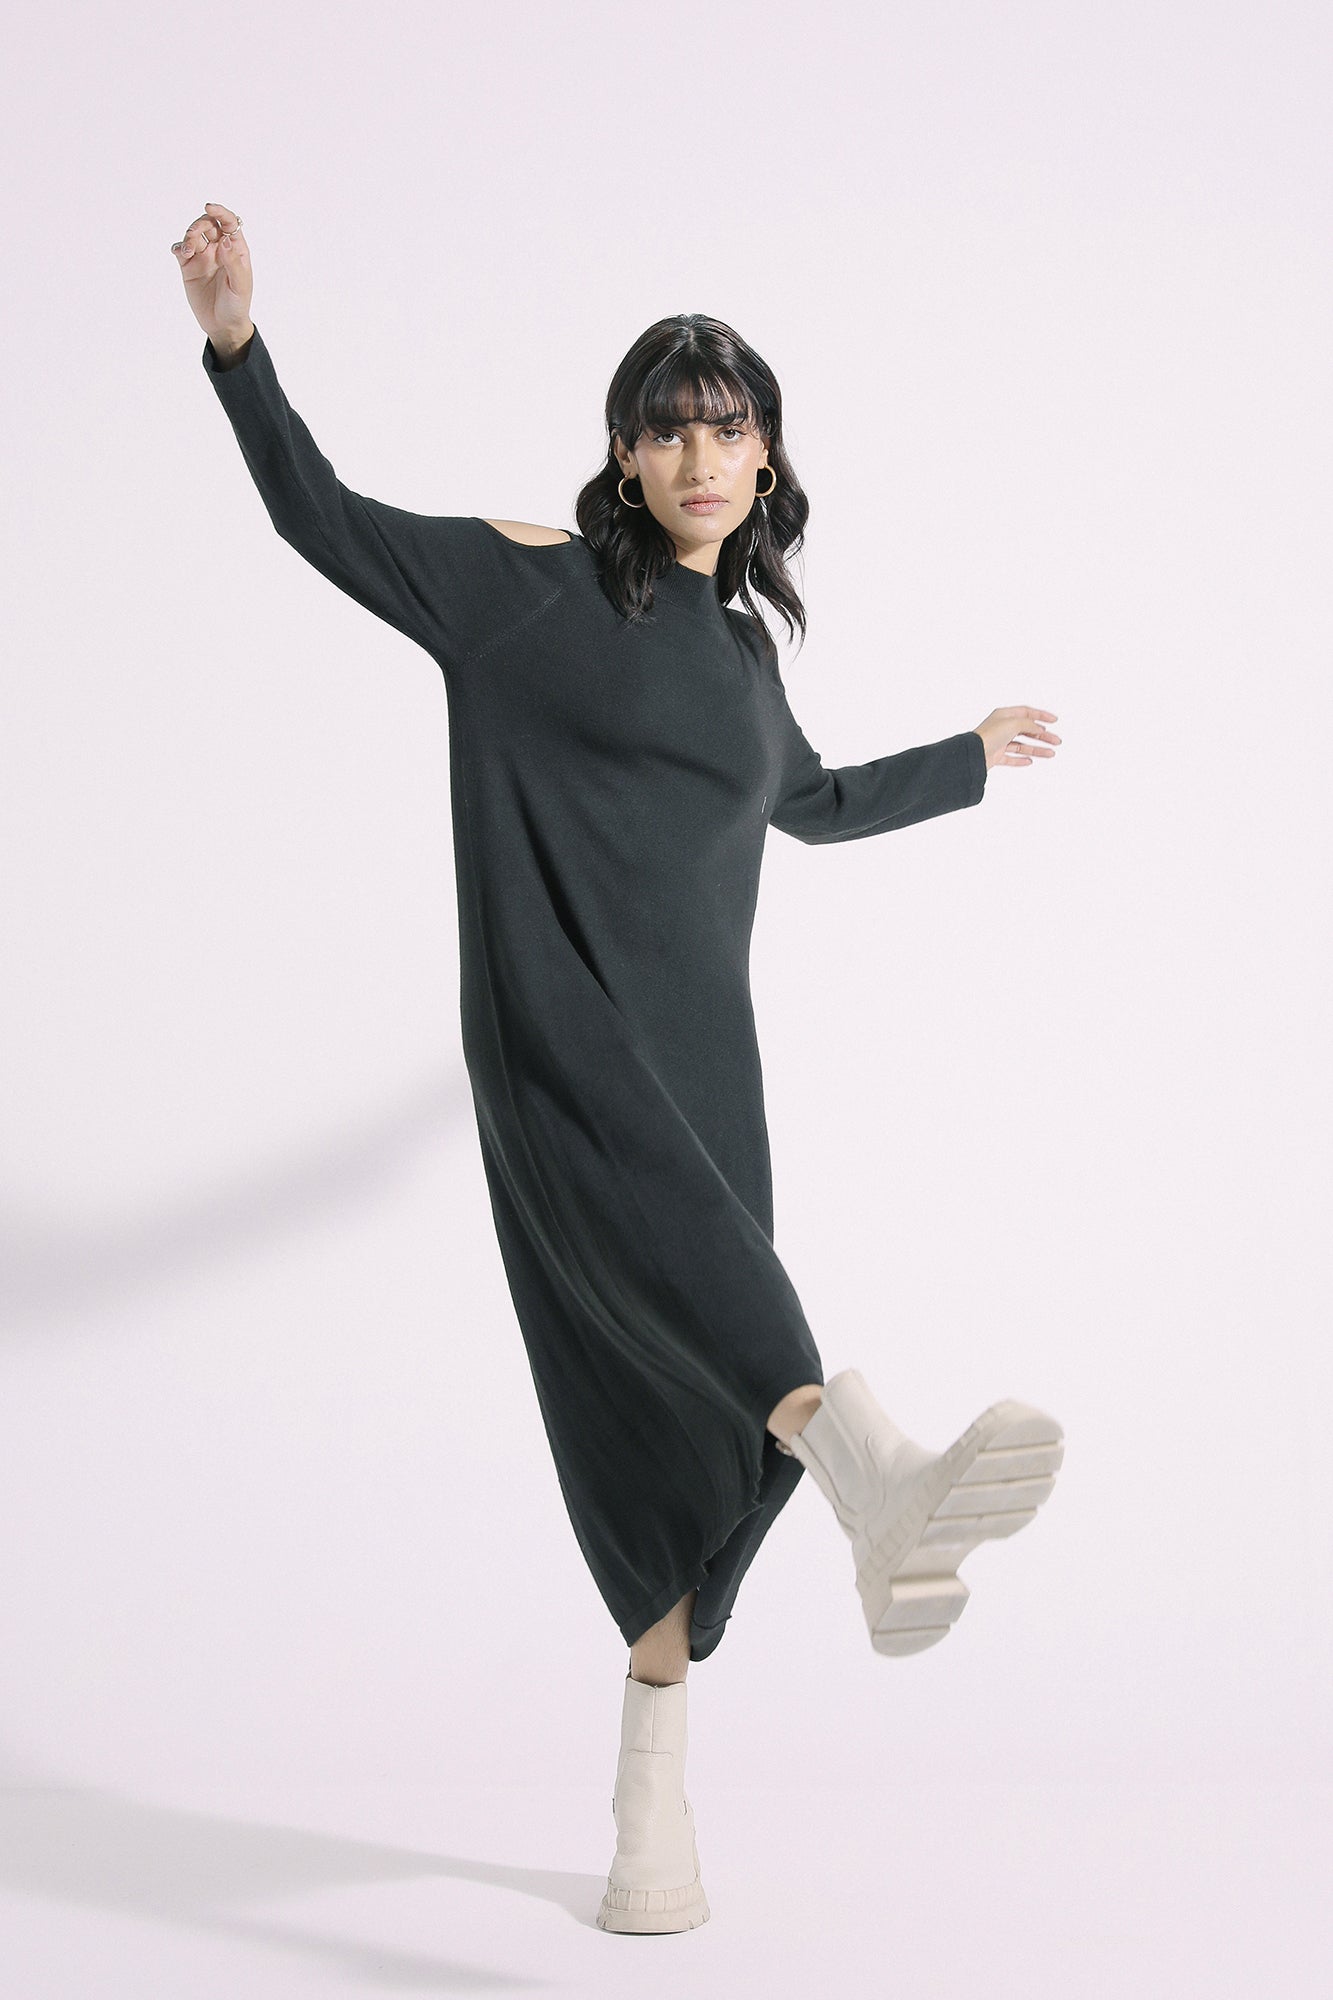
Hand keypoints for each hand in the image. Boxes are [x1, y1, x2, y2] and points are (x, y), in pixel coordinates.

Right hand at [170, 201, 253, 346]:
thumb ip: (233, 263)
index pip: (228, 222)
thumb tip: (225, 240)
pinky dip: (178, 246)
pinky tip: (180, 252)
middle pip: (208, 224)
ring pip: (193, 235)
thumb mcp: (240, 286)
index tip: (209, 207)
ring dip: (188, 236)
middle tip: (194, 235)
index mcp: (235, 249)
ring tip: (188, 250)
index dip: (220, 211)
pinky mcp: (189, 267)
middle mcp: (218, 249)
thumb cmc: (237, 305)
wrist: (223, 326)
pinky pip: (181, 249)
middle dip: (200, 224)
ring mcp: (203, 257)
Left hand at [972, 707, 1059, 769]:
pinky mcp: (995, 756)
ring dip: (1037, 749)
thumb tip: (1039, 728)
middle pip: (1027, 730)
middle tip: (1057, 741)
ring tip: (1051, 754)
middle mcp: (1002, 728)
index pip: (1026, 712)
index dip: (1041, 715)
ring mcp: (999, 742)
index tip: (1054, 720)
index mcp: (1004, 715)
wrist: (974, 754)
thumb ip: (1029, 724)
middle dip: (1043, 736)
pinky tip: (1030, 761)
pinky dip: (1021, 760)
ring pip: (1022, 746)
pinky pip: (1011, 758)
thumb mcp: (1013, 724)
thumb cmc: (989, 735)